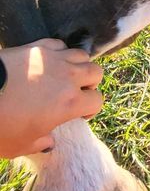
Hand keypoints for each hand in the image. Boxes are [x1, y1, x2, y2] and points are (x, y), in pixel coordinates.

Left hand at [0, 39, 102, 157]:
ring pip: (81, 55)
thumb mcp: (20, 146)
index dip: (90, 109)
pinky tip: (49, 62)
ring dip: (78, 65)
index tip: (78, 115)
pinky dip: (59, 52)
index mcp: (70, 103)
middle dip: (90, 83)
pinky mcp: (37, 46)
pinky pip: (60, 44)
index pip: (97, 101)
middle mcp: (68, 77)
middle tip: (75, 93)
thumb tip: (48, 141)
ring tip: (64, 75)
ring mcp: (54, 59)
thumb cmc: (1, 124)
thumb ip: (41, 144)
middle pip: (96, 72)